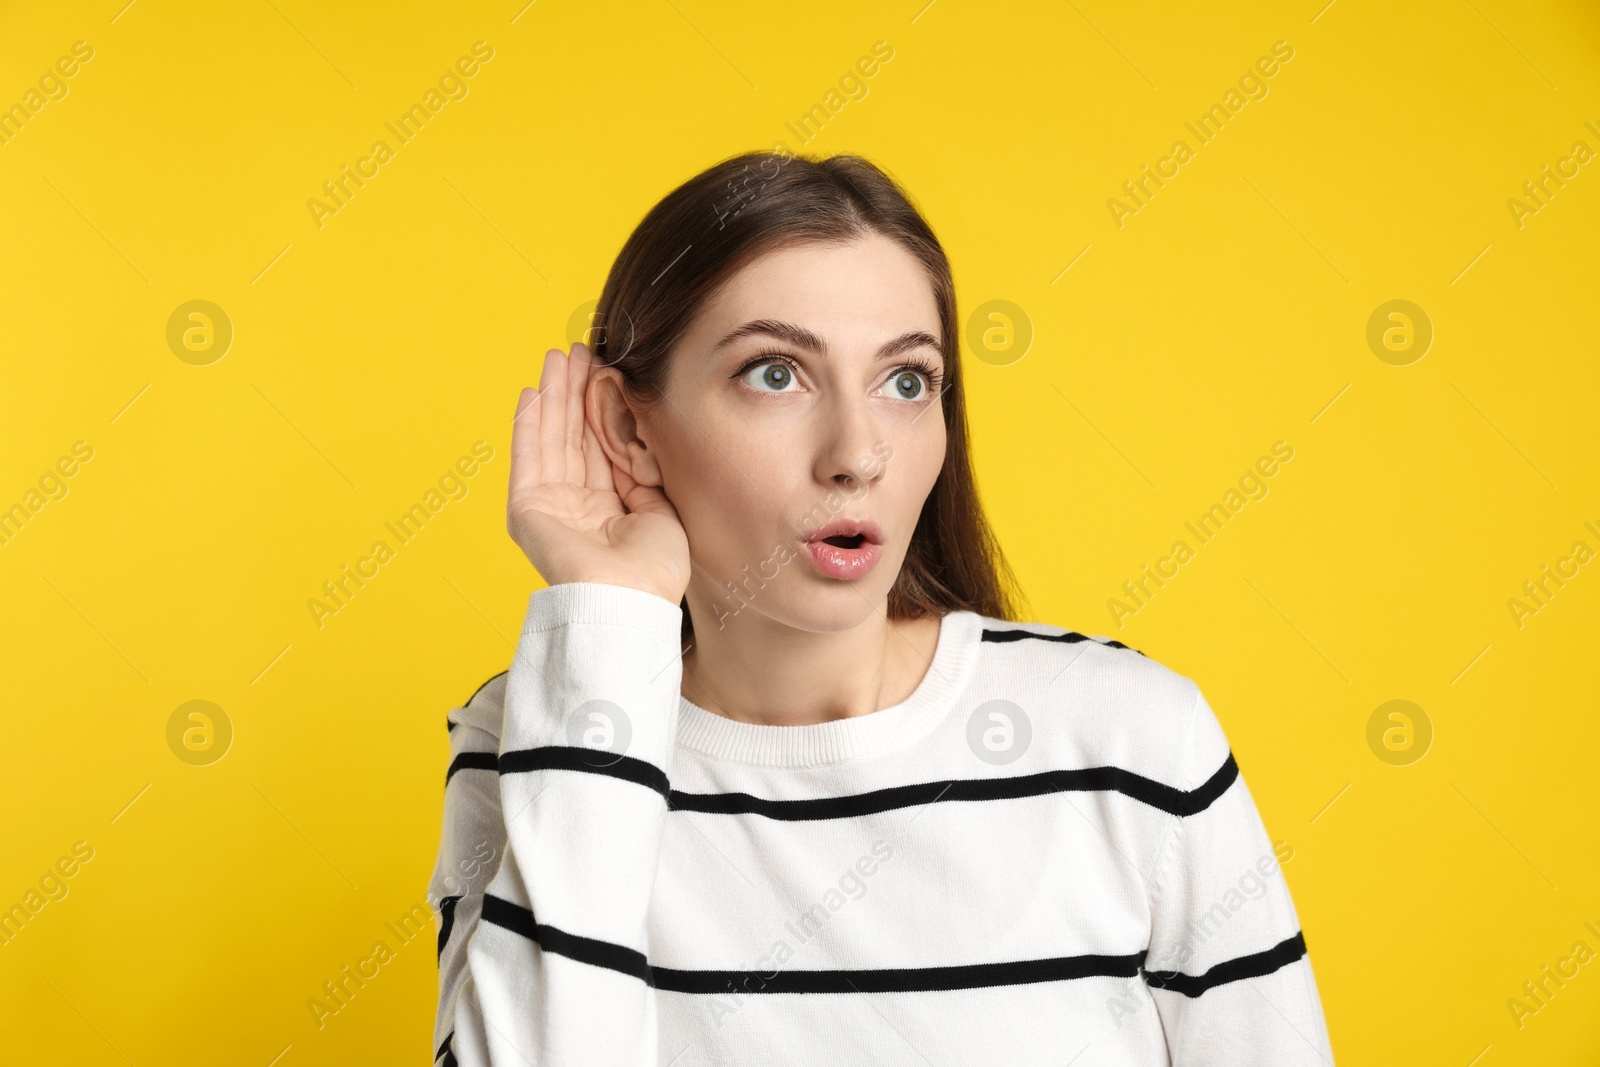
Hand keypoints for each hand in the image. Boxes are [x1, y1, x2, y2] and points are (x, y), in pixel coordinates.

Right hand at [506, 342, 690, 604]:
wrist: (632, 600)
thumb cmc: (655, 569)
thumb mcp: (661, 506)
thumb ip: (644, 469)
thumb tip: (637, 431)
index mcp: (609, 508)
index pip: (601, 445)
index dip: (601, 406)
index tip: (607, 368)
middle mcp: (577, 505)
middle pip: (573, 435)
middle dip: (575, 391)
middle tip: (578, 348)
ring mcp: (550, 506)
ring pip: (551, 437)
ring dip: (553, 395)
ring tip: (557, 356)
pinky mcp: (527, 509)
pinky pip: (528, 456)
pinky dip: (529, 423)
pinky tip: (533, 391)